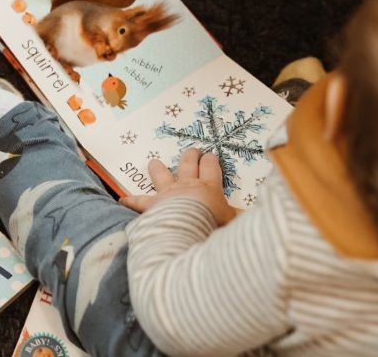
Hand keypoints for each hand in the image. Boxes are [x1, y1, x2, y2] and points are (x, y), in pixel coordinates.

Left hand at [120, 148, 239, 226]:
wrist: (191, 228)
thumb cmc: (215, 224)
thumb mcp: (236, 221)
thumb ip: (242, 218)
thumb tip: (256, 216)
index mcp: (209, 187)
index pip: (211, 168)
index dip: (211, 161)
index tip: (210, 155)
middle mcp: (187, 185)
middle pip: (187, 164)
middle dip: (190, 156)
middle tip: (192, 150)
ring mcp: (168, 193)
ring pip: (161, 174)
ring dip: (157, 168)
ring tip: (154, 162)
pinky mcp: (152, 205)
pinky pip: (138, 201)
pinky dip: (130, 200)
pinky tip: (121, 199)